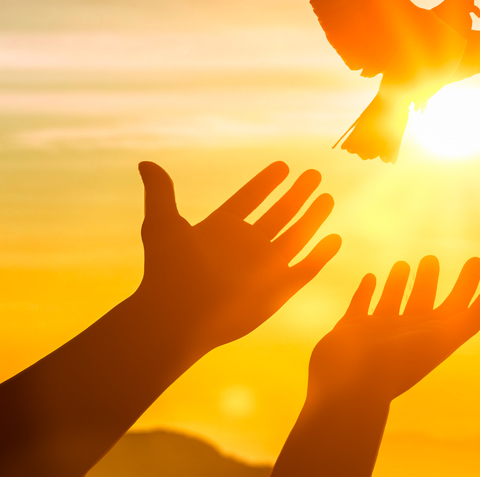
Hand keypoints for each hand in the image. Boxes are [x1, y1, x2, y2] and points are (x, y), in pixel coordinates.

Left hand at [135, 160, 340, 356]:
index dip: (266, 183)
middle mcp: (246, 246)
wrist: (179, 315)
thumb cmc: (168, 272)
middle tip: (314, 174)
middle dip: (297, 195)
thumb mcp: (162, 225)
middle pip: (279, 214)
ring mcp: (264, 267)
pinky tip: (334, 239)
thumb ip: (161, 193)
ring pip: (296, 236)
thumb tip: (146, 164)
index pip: (250, 199)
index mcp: (222, 229)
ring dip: (313, 217)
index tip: (283, 166)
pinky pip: (306, 269)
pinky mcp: (278, 290)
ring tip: (327, 197)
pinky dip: (321, 255)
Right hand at [306, 256, 479, 407]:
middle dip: (428, 281)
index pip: (455, 307)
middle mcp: (405, 335)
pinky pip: (359, 305)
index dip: (468, 285)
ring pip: (390, 303)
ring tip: (403, 263)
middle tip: (431, 259)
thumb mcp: (443, 337)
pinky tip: (370, 277)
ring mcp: (376, 333)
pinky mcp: (350, 329)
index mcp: (429, 338)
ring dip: (396, 285)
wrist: (351, 384)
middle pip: (421, 303)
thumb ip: (472, 316)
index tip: (476, 259)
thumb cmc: (400, 360)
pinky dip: (365, 292)